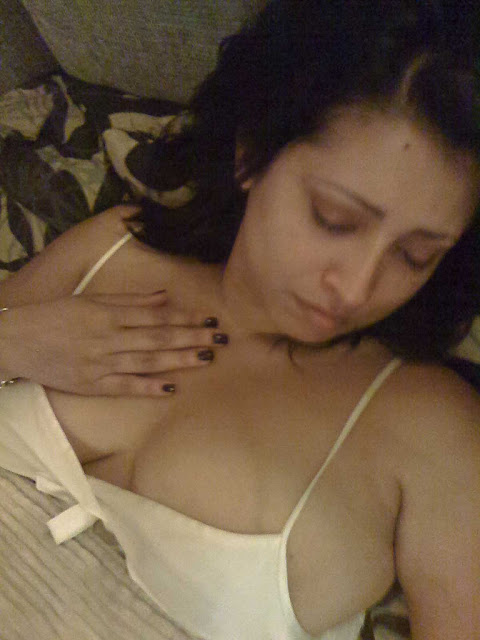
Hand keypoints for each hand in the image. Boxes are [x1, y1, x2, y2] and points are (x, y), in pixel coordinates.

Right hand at [0, 291, 226, 395]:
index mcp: (108, 313)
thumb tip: (164, 296)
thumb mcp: (90, 299)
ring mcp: (101, 363)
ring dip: (179, 360)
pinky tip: (171, 388)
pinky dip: (148, 388)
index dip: (184, 317)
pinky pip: (125, 387)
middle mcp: (108, 338)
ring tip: (206, 358)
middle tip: (220, 338)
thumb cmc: (55, 315)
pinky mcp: (93, 385)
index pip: (156, 316)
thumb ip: (129, 299)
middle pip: (158, 338)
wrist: (17, 342)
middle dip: (192, 338)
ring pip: (148, 361)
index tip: (208, 318)